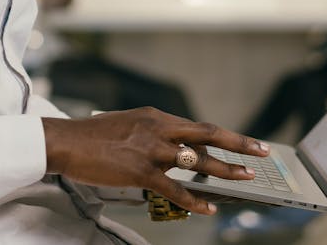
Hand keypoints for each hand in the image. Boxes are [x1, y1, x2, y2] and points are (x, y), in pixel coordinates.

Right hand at [42, 107, 268, 214]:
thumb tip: (175, 150)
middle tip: (261, 152)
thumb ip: (154, 135)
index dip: (225, 135)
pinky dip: (194, 199)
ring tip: (245, 180)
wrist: (65, 141)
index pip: (199, 127)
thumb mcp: (129, 125)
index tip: (246, 141)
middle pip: (208, 134)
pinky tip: (207, 208)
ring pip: (198, 161)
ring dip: (224, 172)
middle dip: (238, 144)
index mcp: (157, 117)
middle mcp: (159, 129)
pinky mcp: (141, 171)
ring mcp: (151, 149)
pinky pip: (175, 188)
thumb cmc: (93, 136)